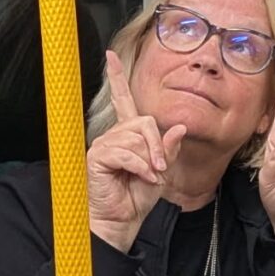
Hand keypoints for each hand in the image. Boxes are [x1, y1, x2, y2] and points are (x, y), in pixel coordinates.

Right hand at [87, 51, 186, 252]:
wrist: (122, 219)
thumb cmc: (137, 197)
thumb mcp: (161, 171)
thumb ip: (167, 150)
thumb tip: (177, 128)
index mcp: (127, 135)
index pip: (122, 100)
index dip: (116, 78)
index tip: (110, 56)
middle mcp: (113, 135)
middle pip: (143, 122)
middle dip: (158, 145)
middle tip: (159, 168)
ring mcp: (103, 144)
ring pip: (137, 138)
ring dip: (150, 160)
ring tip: (149, 177)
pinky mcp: (97, 156)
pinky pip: (126, 152)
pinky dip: (140, 167)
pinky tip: (142, 178)